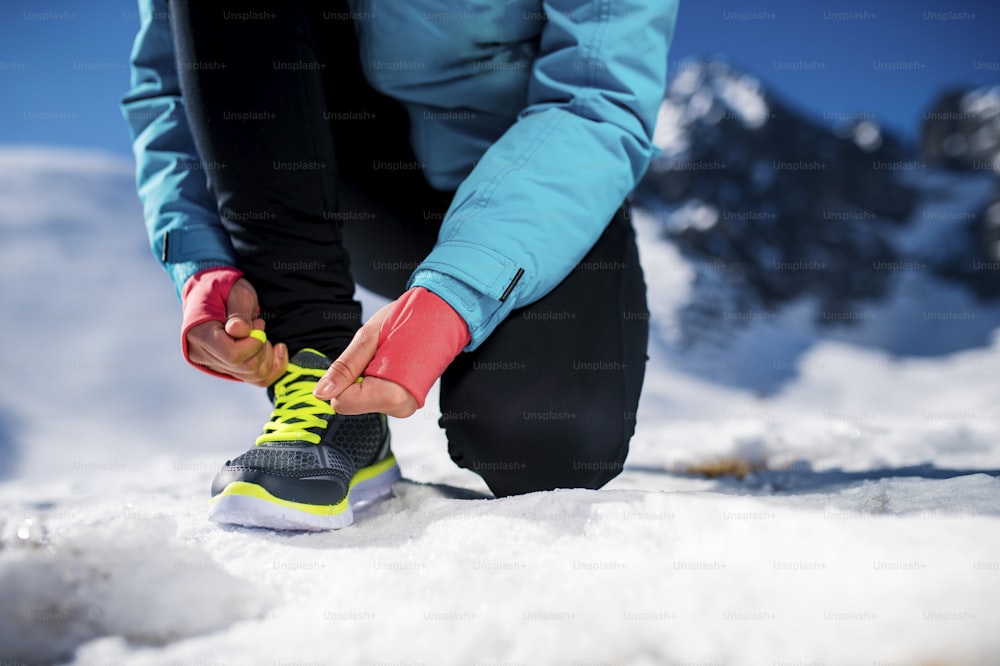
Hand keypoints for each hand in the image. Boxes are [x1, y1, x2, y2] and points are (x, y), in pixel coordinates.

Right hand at [184, 275, 287, 385]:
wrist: (211, 292)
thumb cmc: (224, 288)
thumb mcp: (236, 291)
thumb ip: (239, 312)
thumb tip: (240, 331)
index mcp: (200, 334)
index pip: (233, 354)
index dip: (254, 343)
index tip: (257, 323)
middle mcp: (203, 355)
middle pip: (245, 368)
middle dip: (262, 348)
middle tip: (260, 326)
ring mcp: (215, 365)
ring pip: (254, 376)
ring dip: (267, 355)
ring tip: (262, 334)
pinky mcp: (228, 369)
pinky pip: (257, 379)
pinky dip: (273, 366)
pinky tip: (277, 349)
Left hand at [313, 287, 469, 416]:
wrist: (445, 314)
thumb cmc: (411, 319)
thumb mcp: (369, 337)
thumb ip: (344, 368)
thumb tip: (321, 393)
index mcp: (390, 395)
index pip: (341, 402)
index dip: (343, 379)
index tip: (361, 358)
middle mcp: (400, 407)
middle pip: (352, 402)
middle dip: (357, 378)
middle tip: (378, 355)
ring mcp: (405, 406)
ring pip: (363, 399)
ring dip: (368, 377)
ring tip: (390, 355)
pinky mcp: (406, 401)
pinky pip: (377, 395)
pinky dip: (378, 378)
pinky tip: (394, 362)